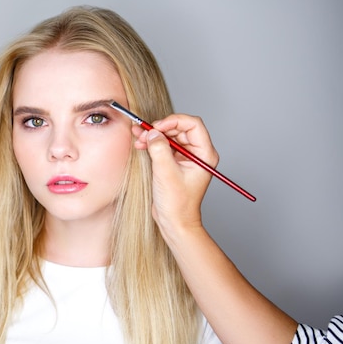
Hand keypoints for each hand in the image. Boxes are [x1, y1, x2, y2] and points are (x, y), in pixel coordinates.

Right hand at [133, 114, 218, 232]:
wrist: (174, 222)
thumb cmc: (178, 204)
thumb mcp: (166, 173)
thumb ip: (159, 149)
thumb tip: (152, 133)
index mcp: (204, 154)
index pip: (192, 125)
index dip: (173, 121)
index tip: (157, 127)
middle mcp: (197, 154)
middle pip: (180, 128)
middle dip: (160, 128)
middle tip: (144, 133)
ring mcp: (185, 158)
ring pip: (170, 136)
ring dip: (154, 135)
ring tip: (138, 137)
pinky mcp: (174, 163)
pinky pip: (164, 146)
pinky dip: (152, 143)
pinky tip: (140, 143)